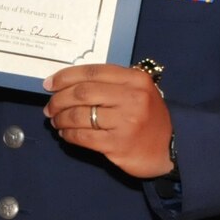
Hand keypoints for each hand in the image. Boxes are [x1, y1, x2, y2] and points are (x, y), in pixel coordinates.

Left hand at [42, 63, 172, 178]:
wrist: (171, 148)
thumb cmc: (149, 117)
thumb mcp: (139, 91)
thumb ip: (112, 84)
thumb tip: (70, 84)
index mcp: (135, 79)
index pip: (93, 72)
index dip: (66, 76)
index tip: (49, 83)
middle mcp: (131, 98)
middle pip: (82, 93)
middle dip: (59, 99)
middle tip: (50, 106)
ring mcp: (125, 122)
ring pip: (80, 115)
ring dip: (61, 118)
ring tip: (56, 121)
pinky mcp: (118, 144)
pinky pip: (83, 137)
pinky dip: (69, 134)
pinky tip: (65, 134)